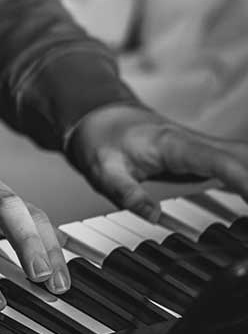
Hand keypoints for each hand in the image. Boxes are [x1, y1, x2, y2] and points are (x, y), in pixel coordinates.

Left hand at [69, 103, 247, 220]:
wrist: (100, 117)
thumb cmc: (102, 140)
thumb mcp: (102, 168)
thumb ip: (126, 192)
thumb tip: (154, 216)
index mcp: (176, 144)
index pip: (222, 162)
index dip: (247, 181)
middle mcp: (199, 144)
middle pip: (246, 159)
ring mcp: (207, 150)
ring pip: (247, 161)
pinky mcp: (210, 159)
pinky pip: (243, 169)